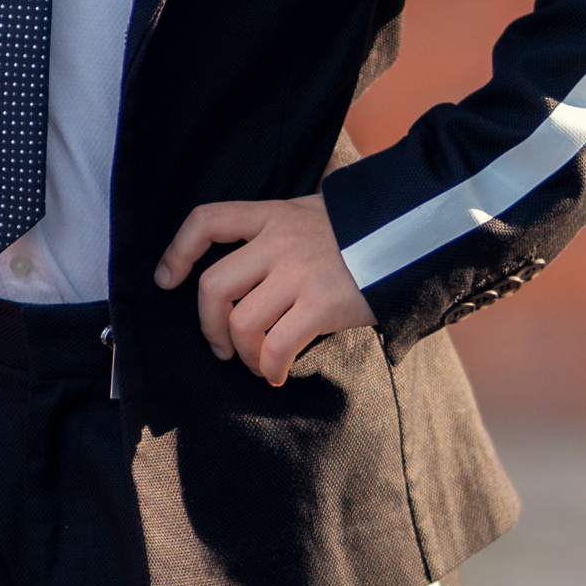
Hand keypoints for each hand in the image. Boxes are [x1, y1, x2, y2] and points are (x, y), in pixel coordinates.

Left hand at [154, 195, 373, 387]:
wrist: (417, 237)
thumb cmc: (366, 232)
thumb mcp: (317, 212)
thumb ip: (283, 229)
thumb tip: (260, 258)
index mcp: (273, 214)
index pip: (208, 221)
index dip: (178, 251)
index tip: (168, 279)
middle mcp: (279, 241)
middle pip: (214, 287)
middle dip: (209, 326)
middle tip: (221, 347)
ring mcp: (299, 273)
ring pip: (241, 324)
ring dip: (244, 355)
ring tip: (259, 363)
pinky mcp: (321, 304)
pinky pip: (276, 346)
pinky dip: (270, 367)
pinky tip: (277, 373)